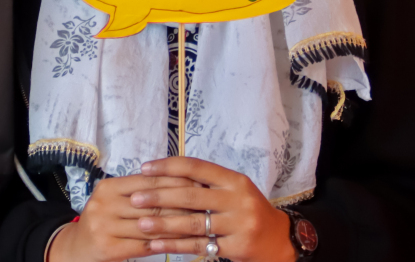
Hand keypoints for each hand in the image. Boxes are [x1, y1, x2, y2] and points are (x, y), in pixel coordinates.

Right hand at [48, 173, 199, 261]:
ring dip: (178, 226)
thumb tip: (181, 180)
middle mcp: (104, 204)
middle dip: (182, 204)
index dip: (176, 182)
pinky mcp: (108, 248)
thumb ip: (139, 191)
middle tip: (206, 205)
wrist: (76, 249)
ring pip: (151, 225)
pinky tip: (182, 244)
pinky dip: (166, 244)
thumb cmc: (103, 222)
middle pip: (152, 203)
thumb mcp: (114, 200)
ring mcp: (104, 226)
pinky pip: (144, 245)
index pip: (149, 181)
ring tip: (200, 225)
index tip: (199, 183)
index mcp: (108, 187)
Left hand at [129, 156, 295, 261]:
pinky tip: (156, 244)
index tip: (145, 168)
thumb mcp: (235, 191)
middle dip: (160, 197)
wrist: (279, 240)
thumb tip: (166, 175)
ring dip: (163, 224)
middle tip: (135, 198)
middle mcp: (238, 200)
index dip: (168, 166)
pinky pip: (199, 246)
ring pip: (193, 223)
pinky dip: (175, 245)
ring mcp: (239, 224)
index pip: (197, 168)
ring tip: (141, 223)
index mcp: (235, 180)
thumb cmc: (248, 212)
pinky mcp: (237, 247)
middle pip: (191, 196)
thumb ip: (208, 184)